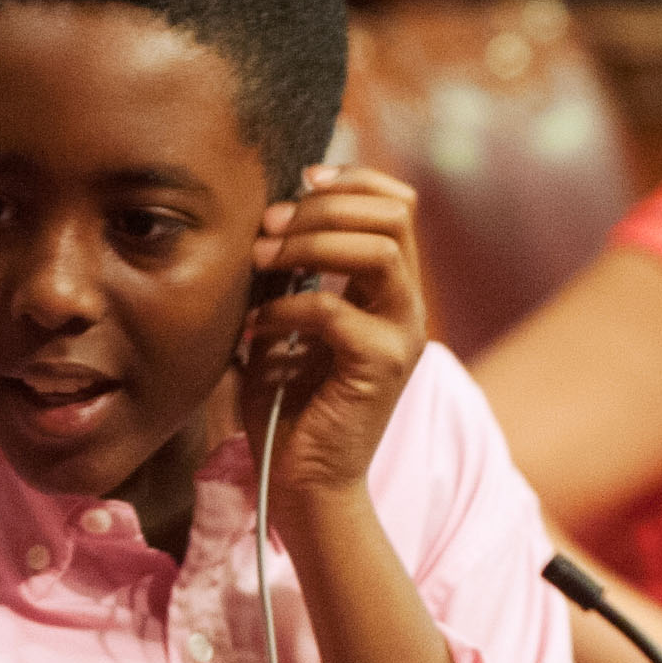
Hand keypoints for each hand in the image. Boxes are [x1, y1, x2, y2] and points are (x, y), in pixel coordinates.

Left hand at [239, 166, 432, 539]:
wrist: (304, 484)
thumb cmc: (289, 406)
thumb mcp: (285, 324)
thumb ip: (287, 277)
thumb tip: (264, 224)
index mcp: (389, 290)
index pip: (398, 204)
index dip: (354, 178)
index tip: (303, 178)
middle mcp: (406, 306)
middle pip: (392, 215)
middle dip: (325, 206)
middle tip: (271, 226)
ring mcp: (400, 336)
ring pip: (379, 250)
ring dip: (312, 244)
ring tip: (263, 261)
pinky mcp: (380, 367)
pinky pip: (335, 311)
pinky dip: (286, 311)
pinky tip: (255, 329)